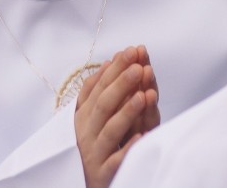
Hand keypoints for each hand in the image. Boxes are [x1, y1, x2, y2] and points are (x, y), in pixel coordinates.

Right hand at [75, 46, 158, 187]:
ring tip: (143, 95)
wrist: (87, 184)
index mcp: (83, 116)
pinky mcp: (104, 174)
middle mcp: (86, 131)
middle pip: (103, 104)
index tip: (130, 51)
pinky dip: (129, 149)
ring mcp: (95, 152)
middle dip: (121, 83)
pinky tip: (142, 138)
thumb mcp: (92, 117)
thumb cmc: (93, 146)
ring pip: (110, 130)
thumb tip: (108, 62)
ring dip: (127, 112)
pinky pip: (117, 161)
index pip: (98, 87)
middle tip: (138, 65)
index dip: (113, 69)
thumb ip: (98, 91)